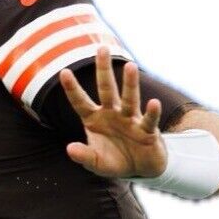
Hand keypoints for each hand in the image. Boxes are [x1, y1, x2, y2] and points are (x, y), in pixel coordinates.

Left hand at [59, 47, 166, 179]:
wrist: (140, 169)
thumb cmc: (116, 161)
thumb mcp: (97, 163)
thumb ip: (84, 156)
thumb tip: (69, 149)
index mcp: (95, 119)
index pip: (81, 102)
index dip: (72, 89)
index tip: (64, 72)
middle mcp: (112, 114)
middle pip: (107, 89)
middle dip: (103, 70)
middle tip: (102, 49)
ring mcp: (130, 120)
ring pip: (129, 99)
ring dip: (129, 84)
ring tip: (130, 66)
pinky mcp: (147, 131)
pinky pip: (149, 120)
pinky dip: (152, 113)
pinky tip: (154, 103)